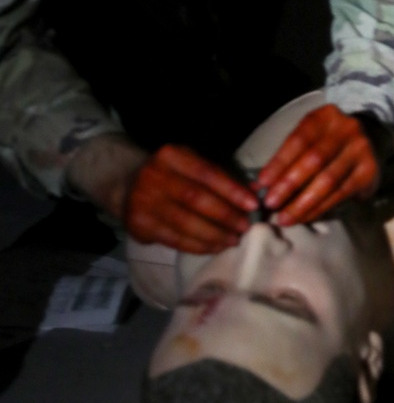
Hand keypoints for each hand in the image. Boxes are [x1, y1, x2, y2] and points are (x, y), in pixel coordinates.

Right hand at [125, 145, 257, 253]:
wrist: (128, 187)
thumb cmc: (173, 176)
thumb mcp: (192, 165)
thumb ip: (221, 177)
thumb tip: (256, 191)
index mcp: (171, 155)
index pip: (206, 173)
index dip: (231, 190)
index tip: (253, 204)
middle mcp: (154, 176)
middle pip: (196, 198)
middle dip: (225, 215)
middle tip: (245, 227)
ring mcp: (143, 201)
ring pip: (185, 222)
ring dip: (214, 235)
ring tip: (233, 240)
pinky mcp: (139, 224)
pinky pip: (174, 239)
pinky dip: (198, 245)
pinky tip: (215, 247)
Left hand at [254, 105, 380, 225]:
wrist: (372, 138)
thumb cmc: (329, 141)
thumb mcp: (309, 139)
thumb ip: (287, 158)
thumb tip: (258, 186)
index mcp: (325, 116)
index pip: (299, 139)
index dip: (279, 162)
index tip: (262, 183)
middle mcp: (346, 129)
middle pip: (314, 159)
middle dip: (289, 184)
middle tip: (271, 204)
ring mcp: (360, 150)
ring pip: (328, 180)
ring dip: (303, 203)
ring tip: (285, 218)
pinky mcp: (369, 172)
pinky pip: (340, 194)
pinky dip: (320, 208)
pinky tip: (305, 217)